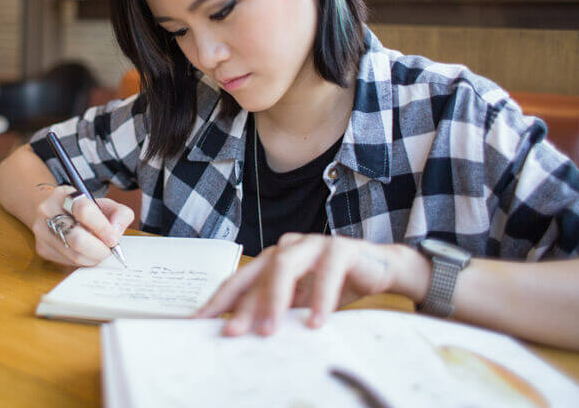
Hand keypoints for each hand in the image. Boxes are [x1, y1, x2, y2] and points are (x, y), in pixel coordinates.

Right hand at [32, 185, 133, 266]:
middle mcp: (48, 211)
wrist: (53, 212)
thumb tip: (116, 233)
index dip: (102, 227)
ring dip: (94, 257)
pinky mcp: (42, 248)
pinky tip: (87, 252)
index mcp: (64, 195)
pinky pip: (69, 263)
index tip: (113, 238)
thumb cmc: (83, 209)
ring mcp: (43, 231)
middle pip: (77, 239)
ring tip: (99, 250)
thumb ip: (120, 214)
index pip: (84, 211)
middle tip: (108, 248)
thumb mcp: (103, 204)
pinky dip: (84, 261)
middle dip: (99, 249)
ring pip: (74, 255)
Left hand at [197, 233, 406, 335]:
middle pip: (257, 274)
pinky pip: (326, 272)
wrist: (379, 269)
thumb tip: (244, 334)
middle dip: (242, 305)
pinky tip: (317, 323)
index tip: (199, 321)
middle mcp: (287, 248)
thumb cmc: (333, 286)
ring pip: (284, 267)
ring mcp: (311, 244)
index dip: (219, 300)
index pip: (240, 280)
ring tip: (270, 331)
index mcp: (272, 260)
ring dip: (275, 300)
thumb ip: (276, 310)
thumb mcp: (300, 303)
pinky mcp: (340, 247)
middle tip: (232, 333)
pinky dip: (320, 299)